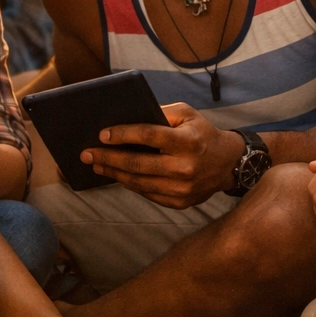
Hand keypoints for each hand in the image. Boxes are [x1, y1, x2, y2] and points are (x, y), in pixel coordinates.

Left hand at [82, 102, 243, 208]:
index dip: (123, 135)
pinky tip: (117, 176)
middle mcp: (184, 167)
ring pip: (139, 183)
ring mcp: (182, 189)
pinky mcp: (180, 202)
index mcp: (187, 141)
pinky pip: (147, 194)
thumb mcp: (187, 114)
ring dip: (114, 174)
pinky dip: (130, 184)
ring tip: (97, 165)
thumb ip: (161, 113)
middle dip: (108, 158)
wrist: (228, 164)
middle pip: (137, 164)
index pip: (148, 136)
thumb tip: (128, 118)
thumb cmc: (202, 133)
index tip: (102, 134)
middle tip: (87, 153)